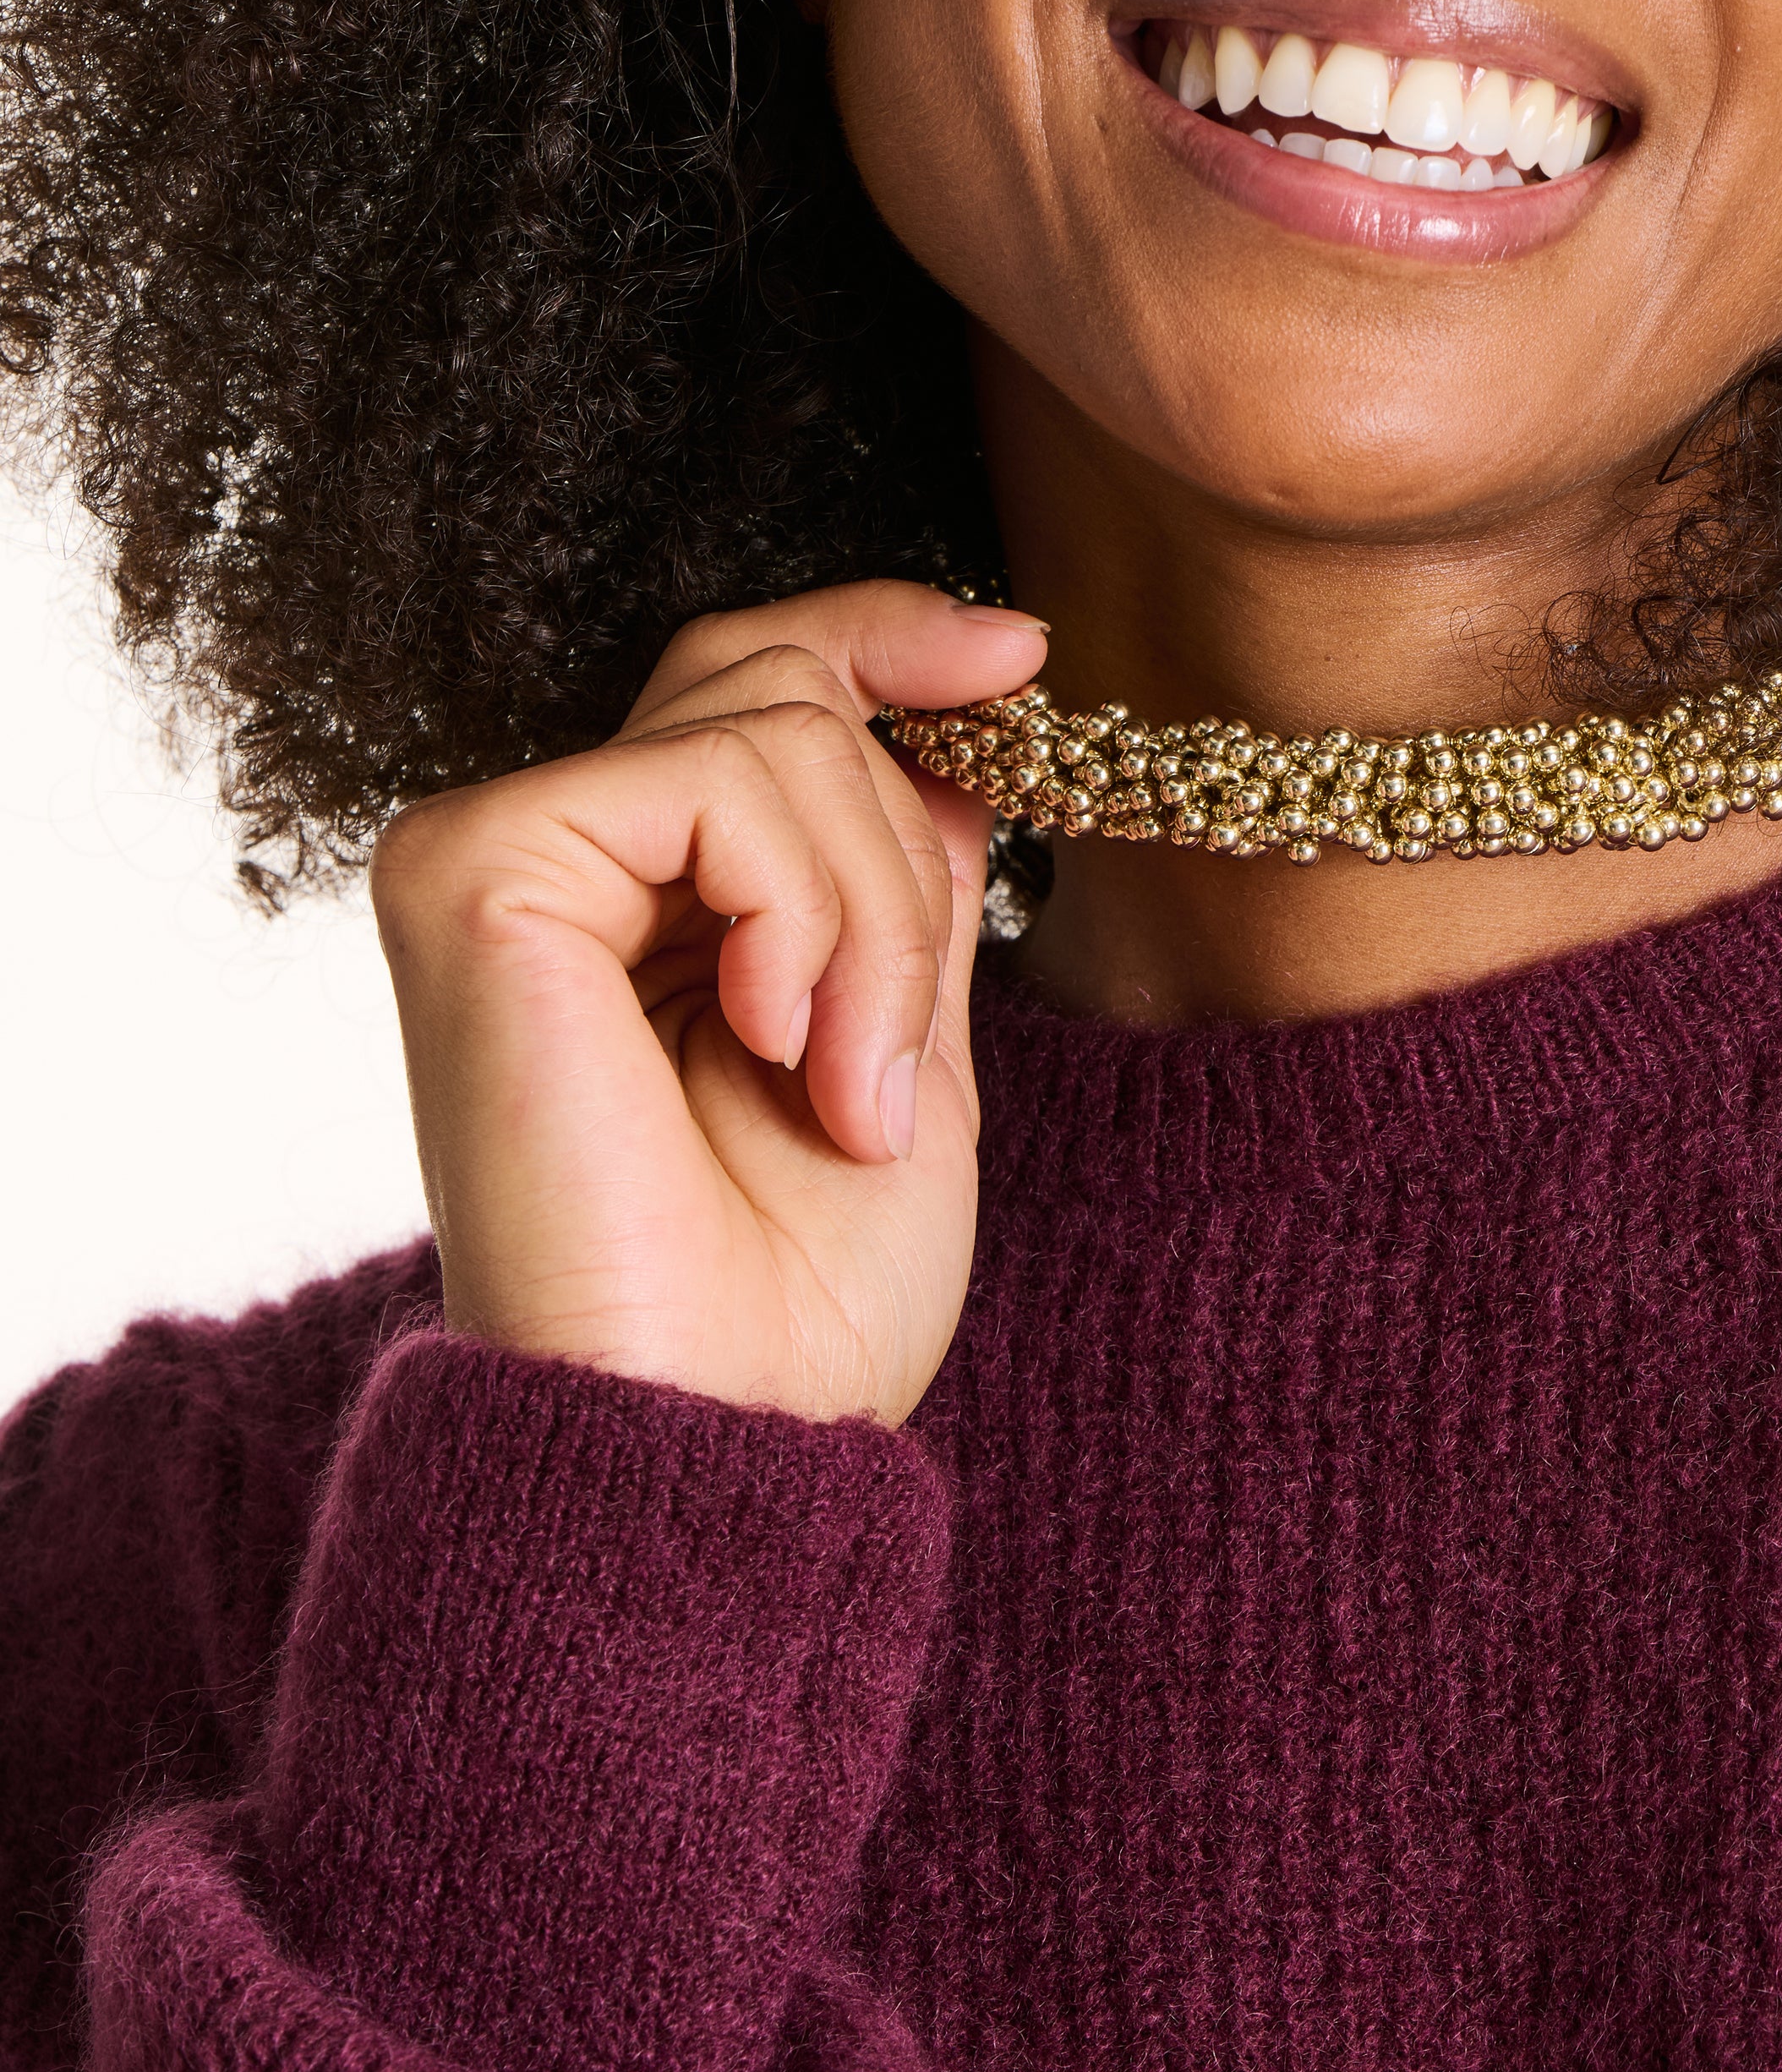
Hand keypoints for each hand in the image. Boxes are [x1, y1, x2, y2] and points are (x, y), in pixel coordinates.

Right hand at [370, 581, 1045, 1422]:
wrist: (715, 1433)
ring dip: (872, 923)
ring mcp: (494, 851)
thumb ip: (904, 875)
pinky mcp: (472, 865)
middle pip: (781, 688)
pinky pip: (714, 781)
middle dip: (902, 859)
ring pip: (774, 727)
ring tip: (845, 1095)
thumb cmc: (797, 1300)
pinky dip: (802, 917)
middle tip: (895, 1061)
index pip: (754, 683)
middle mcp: (547, 858)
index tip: (1018, 656)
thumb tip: (955, 713)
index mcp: (638, 901)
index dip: (887, 638)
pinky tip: (767, 1047)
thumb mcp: (904, 1043)